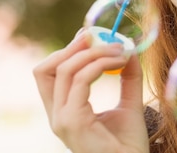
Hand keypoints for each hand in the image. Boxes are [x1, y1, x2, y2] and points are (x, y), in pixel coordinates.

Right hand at [33, 30, 149, 152]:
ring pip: (65, 69)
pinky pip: (81, 80)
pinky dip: (101, 63)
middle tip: (100, 35)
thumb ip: (128, 78)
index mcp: (65, 111)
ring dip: (94, 52)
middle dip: (73, 46)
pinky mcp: (73, 121)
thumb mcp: (129, 104)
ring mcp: (62, 119)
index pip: (49, 74)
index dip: (68, 50)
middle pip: (46, 68)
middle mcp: (57, 115)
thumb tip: (130, 49)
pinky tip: (121, 60)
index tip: (92, 35)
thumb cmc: (129, 143)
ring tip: (120, 50)